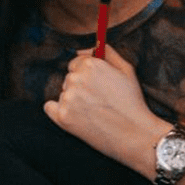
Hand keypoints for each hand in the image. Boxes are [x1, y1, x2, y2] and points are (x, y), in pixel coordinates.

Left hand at [43, 47, 164, 166]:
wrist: (134, 135)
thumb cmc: (132, 102)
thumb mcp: (127, 70)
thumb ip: (107, 52)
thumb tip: (83, 49)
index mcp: (91, 65)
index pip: (76, 63)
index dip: (87, 76)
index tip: (97, 88)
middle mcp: (76, 78)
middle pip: (69, 79)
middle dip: (80, 88)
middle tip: (99, 102)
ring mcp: (68, 98)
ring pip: (63, 94)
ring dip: (73, 101)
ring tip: (94, 113)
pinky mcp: (62, 117)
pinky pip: (49, 107)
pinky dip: (58, 111)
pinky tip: (75, 117)